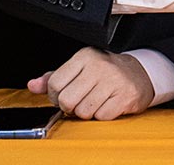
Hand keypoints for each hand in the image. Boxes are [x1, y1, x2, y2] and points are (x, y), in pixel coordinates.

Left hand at [27, 47, 153, 119]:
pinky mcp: (125, 96)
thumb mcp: (79, 68)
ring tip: (95, 102)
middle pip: (66, 100)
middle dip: (70, 107)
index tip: (63, 95)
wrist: (140, 73)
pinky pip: (101, 116)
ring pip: (83, 111)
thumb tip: (33, 85)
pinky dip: (102, 115)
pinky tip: (107, 104)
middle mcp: (99, 66)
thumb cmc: (105, 72)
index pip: (55, 83)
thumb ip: (54, 77)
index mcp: (85, 56)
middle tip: (79, 101)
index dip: (55, 96)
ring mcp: (114, 81)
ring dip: (86, 112)